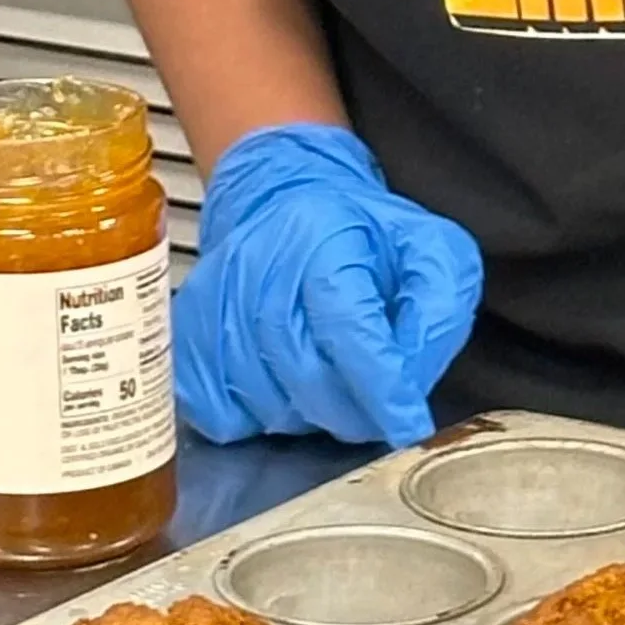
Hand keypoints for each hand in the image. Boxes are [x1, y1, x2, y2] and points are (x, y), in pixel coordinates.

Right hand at [173, 123, 481, 446]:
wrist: (281, 202)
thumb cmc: (357, 231)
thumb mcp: (427, 246)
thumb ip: (438, 305)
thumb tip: (413, 375)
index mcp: (322, 239)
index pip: (349, 329)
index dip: (382, 387)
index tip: (408, 422)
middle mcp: (259, 271)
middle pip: (309, 377)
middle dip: (354, 408)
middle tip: (376, 402)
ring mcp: (215, 307)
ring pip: (269, 405)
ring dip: (310, 414)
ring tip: (329, 376)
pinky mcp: (187, 340)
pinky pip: (223, 417)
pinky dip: (258, 419)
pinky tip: (283, 386)